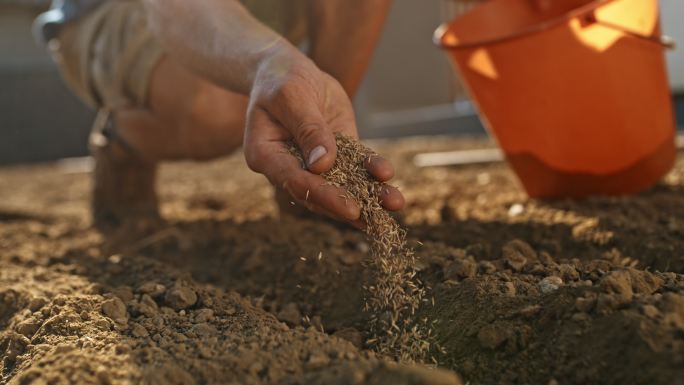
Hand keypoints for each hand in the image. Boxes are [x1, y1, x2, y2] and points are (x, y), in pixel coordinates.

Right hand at [243, 45, 403, 226]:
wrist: (288, 67)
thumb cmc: (280, 78)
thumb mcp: (291, 97)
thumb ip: (307, 129)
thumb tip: (324, 164)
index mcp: (266, 156)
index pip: (297, 182)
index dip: (324, 196)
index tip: (350, 208)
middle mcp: (289, 166)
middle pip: (320, 192)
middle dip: (351, 206)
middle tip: (376, 219)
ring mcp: (314, 161)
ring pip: (342, 183)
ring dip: (369, 196)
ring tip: (395, 203)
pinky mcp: (336, 150)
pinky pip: (355, 165)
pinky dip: (372, 172)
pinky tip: (388, 176)